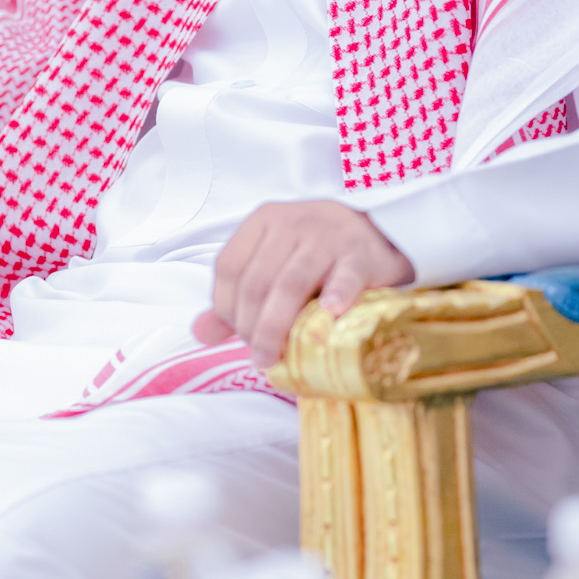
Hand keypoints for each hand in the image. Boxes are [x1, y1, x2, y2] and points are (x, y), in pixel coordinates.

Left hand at [192, 199, 412, 369]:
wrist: (378, 234)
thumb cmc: (317, 256)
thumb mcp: (273, 264)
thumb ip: (237, 297)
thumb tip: (201, 333)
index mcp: (263, 222)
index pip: (228, 267)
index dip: (226, 307)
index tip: (239, 336)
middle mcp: (291, 223)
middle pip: (257, 281)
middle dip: (252, 326)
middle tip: (261, 356)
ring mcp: (327, 235)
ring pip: (291, 283)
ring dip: (278, 326)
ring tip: (276, 356)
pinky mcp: (360, 253)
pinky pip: (344, 276)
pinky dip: (335, 296)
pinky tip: (329, 315)